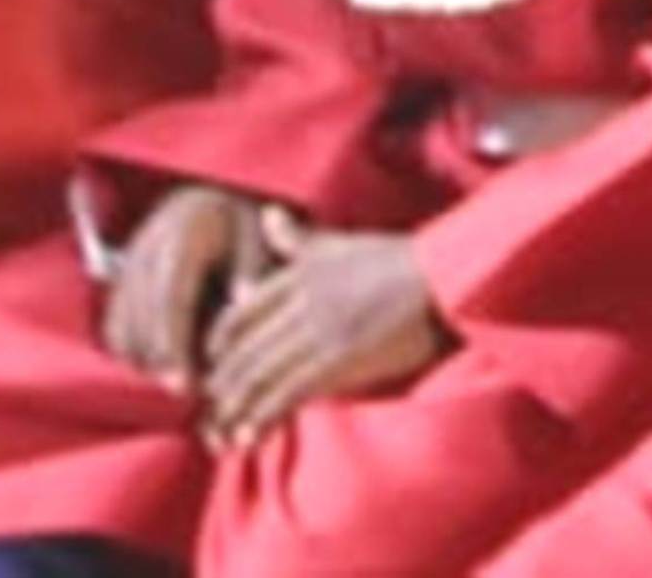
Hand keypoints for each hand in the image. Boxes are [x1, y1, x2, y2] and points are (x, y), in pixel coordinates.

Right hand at [97, 183, 283, 391]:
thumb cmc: (244, 230)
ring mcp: (127, 262)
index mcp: (186, 231)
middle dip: (159, 363)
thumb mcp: (258, 242)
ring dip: (145, 361)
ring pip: (122, 329)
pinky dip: (134, 351)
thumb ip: (251, 272)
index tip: (183, 386)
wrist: (211, 204)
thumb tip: (243, 304)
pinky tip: (162, 364)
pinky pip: (115, 327)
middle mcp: (147, 244)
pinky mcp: (118, 280)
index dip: (173, 345)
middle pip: (140, 321)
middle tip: (187, 393)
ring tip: (180, 378)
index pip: (170, 298)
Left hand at [196, 224, 447, 447]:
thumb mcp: (342, 242)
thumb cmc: (400, 260)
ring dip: (234, 408)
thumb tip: (267, 215)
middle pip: (243, 350)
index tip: (209, 368)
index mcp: (299, 274)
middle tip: (206, 413)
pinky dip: (263, 417)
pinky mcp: (339, 359)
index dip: (217, 346)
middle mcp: (301, 302)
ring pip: (258, 375)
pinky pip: (288, 393)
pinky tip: (250, 436)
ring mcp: (319, 331)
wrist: (445, 277)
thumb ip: (299, 238)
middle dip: (219, 385)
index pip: (239, 314)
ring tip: (219, 434)